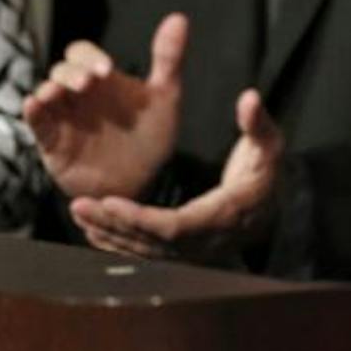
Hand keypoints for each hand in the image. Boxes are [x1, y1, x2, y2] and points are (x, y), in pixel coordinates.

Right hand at [21, 13, 187, 199]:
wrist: (142, 182)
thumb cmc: (151, 137)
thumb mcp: (165, 97)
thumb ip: (168, 59)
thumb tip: (179, 17)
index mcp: (102, 80)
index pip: (83, 55)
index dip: (90, 57)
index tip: (106, 70)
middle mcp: (78, 95)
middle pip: (62, 71)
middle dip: (71, 73)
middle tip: (88, 83)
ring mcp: (63, 118)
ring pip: (46, 94)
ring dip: (49, 89)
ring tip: (57, 93)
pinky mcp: (52, 143)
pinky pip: (36, 125)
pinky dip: (33, 113)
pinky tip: (34, 105)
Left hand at [71, 90, 283, 264]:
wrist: (271, 210)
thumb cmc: (266, 174)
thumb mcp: (269, 146)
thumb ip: (258, 124)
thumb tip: (249, 97)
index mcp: (221, 214)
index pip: (174, 225)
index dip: (140, 217)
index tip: (112, 201)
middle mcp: (202, 240)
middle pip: (149, 241)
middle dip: (113, 224)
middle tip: (81, 204)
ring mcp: (190, 250)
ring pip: (142, 249)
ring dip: (107, 233)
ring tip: (79, 211)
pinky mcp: (180, 251)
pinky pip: (143, 252)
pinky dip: (116, 243)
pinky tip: (93, 230)